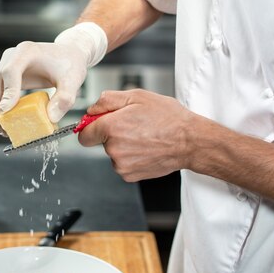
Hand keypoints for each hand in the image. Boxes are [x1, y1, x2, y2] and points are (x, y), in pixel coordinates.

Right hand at [0, 41, 87, 134]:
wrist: (69, 55)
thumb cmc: (69, 63)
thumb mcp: (73, 81)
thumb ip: (64, 99)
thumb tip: (51, 118)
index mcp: (27, 51)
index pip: (10, 71)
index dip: (8, 91)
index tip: (7, 110)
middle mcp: (12, 57)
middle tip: (4, 128)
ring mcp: (7, 66)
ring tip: (6, 130)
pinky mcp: (7, 77)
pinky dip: (1, 108)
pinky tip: (9, 122)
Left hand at [78, 89, 192, 181]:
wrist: (189, 141)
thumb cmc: (168, 118)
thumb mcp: (137, 96)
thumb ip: (107, 100)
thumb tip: (91, 110)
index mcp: (111, 127)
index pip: (84, 134)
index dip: (91, 127)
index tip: (100, 124)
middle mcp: (113, 149)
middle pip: (100, 142)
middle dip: (112, 133)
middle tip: (133, 125)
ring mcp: (122, 165)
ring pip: (112, 153)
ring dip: (123, 145)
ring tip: (144, 136)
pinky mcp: (130, 175)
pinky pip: (122, 164)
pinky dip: (131, 157)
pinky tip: (146, 148)